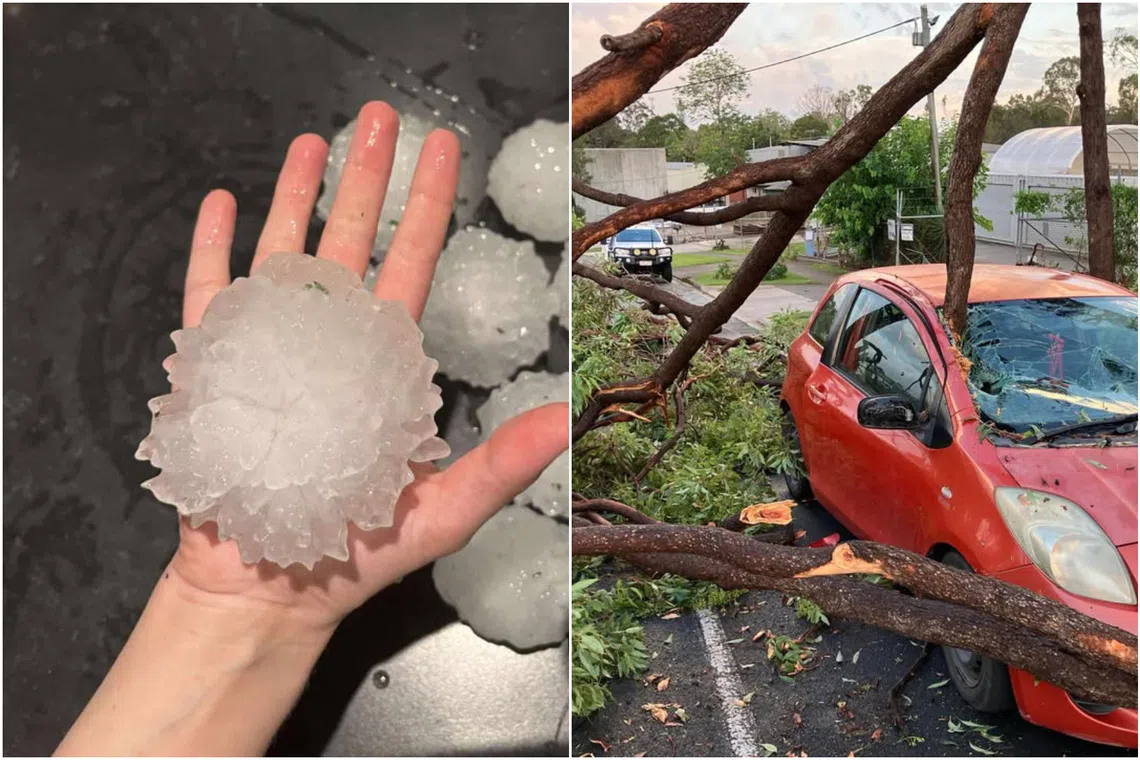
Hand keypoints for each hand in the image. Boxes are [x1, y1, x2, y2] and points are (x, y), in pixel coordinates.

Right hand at [167, 101, 567, 635]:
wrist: (268, 588)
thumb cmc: (356, 552)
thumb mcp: (442, 511)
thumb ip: (500, 464)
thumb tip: (568, 422)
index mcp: (385, 362)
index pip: (412, 265)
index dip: (429, 207)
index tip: (445, 152)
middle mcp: (332, 342)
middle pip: (351, 242)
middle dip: (367, 178)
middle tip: (379, 116)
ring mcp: (272, 350)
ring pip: (285, 253)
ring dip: (295, 196)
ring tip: (308, 141)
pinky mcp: (216, 370)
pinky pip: (210, 298)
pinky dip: (213, 252)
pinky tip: (222, 205)